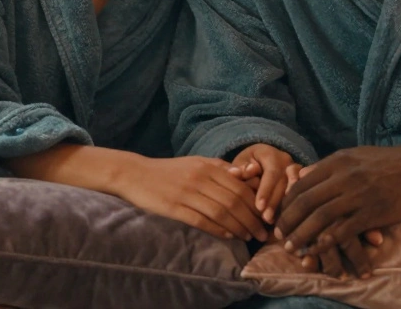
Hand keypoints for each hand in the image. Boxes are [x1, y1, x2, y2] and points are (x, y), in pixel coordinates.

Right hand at [116, 156, 269, 242]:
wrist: (135, 174)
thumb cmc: (168, 170)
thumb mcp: (195, 162)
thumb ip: (219, 168)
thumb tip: (244, 176)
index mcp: (207, 166)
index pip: (240, 187)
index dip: (256, 204)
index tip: (265, 218)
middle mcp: (200, 178)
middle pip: (234, 201)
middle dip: (252, 219)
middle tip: (262, 234)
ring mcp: (186, 192)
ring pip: (220, 212)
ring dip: (238, 227)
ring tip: (248, 238)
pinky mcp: (173, 207)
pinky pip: (201, 220)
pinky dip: (217, 229)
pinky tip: (228, 236)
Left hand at [227, 143, 301, 223]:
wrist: (261, 162)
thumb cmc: (247, 165)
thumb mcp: (241, 164)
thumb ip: (239, 169)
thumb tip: (235, 173)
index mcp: (271, 154)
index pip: (271, 173)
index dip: (266, 190)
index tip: (259, 206)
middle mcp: (287, 161)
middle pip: (284, 183)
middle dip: (275, 202)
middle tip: (266, 219)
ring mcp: (296, 172)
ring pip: (295, 189)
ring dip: (284, 206)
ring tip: (273, 221)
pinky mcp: (301, 182)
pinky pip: (300, 194)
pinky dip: (292, 206)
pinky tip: (285, 219)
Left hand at [276, 140, 400, 276]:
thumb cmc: (388, 161)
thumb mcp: (354, 155)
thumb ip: (327, 166)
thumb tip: (301, 174)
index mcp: (337, 161)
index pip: (301, 184)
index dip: (286, 204)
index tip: (279, 218)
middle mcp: (344, 176)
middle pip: (306, 201)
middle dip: (288, 222)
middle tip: (279, 237)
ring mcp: (359, 194)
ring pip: (321, 217)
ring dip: (303, 235)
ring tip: (293, 249)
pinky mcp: (374, 211)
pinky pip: (345, 228)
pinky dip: (328, 241)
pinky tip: (319, 249)